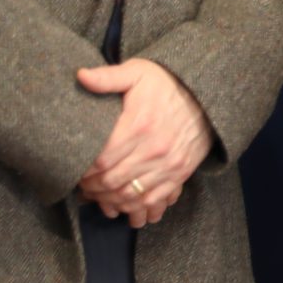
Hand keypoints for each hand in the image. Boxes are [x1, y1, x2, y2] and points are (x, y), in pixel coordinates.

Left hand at [76, 59, 212, 227]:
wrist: (207, 95)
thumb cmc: (166, 84)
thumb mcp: (137, 73)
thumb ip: (108, 77)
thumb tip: (80, 76)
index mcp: (139, 125)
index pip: (102, 159)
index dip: (84, 171)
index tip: (76, 172)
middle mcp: (155, 149)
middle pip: (113, 181)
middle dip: (93, 189)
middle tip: (84, 188)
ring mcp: (169, 164)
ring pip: (132, 195)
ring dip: (112, 202)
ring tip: (100, 199)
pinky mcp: (180, 174)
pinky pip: (155, 200)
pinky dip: (138, 209)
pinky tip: (126, 209)